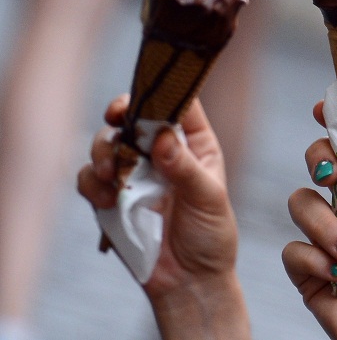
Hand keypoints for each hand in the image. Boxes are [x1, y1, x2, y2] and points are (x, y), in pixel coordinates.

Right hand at [77, 95, 248, 338]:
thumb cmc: (210, 235)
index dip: (158, 92)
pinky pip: (89, 178)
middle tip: (114, 121)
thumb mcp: (209, 198)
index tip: (141, 95)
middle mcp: (162, 152)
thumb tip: (161, 137)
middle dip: (118, 116)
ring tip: (111, 175)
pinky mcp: (111, 197)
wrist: (189, 280)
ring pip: (106, 144)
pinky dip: (92, 184)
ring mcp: (134, 173)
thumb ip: (185, 168)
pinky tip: (108, 200)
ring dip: (103, 153)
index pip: (176, 104)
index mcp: (194, 144)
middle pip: (132, 117)